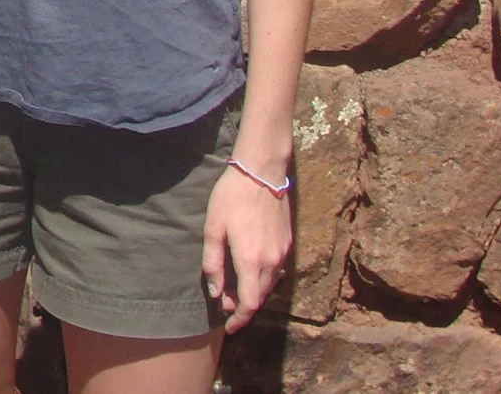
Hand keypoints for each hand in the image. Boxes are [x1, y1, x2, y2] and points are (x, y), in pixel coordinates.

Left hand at [201, 165, 293, 331]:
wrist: (261, 173)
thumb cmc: (231, 198)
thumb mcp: (213, 229)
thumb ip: (213, 263)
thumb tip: (216, 292)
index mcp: (251, 260)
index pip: (249, 303)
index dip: (239, 319)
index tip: (229, 327)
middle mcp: (272, 262)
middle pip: (261, 297)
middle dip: (244, 307)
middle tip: (224, 305)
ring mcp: (283, 253)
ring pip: (270, 286)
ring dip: (254, 293)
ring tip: (234, 291)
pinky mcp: (288, 244)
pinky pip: (276, 272)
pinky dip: (262, 280)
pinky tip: (249, 272)